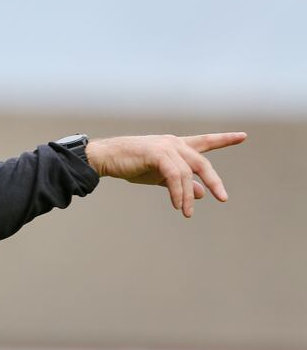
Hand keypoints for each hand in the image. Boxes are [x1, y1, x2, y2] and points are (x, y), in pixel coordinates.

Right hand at [85, 132, 246, 217]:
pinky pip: (174, 176)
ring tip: (187, 213)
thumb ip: (181, 183)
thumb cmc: (131, 165)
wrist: (107, 158)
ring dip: (188, 197)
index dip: (224, 139)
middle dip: (214, 181)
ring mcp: (166, 147)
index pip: (205, 141)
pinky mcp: (157, 154)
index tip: (243, 136)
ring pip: (186, 174)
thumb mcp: (159, 176)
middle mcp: (174, 143)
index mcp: (176, 145)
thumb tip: (202, 193)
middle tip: (222, 198)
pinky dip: (177, 192)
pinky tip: (177, 204)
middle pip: (202, 163)